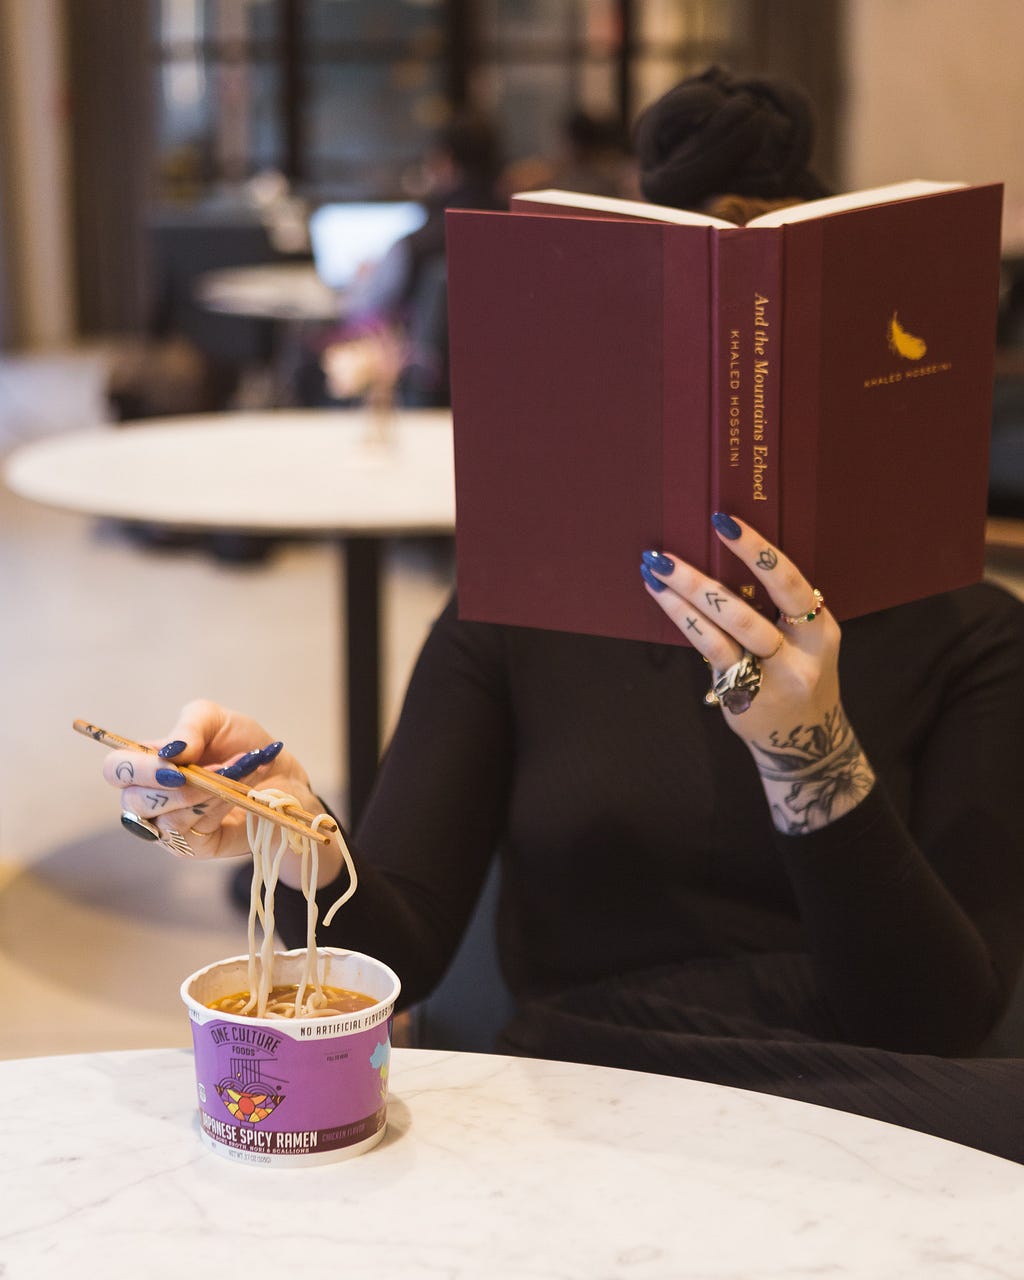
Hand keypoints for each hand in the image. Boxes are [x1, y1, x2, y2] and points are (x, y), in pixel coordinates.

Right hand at [101, 699, 339, 882]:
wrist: (284, 778)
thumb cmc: (245, 748)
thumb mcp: (218, 721)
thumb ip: (191, 726)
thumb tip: (171, 753)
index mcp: (148, 764)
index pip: (115, 770)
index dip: (135, 767)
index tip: (174, 759)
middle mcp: (152, 799)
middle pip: (133, 800)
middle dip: (174, 782)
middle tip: (211, 768)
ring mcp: (170, 827)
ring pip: (167, 816)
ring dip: (207, 790)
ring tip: (238, 772)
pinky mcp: (193, 847)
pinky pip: (191, 829)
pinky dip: (216, 806)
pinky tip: (236, 794)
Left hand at [640, 514, 874, 832]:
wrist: (805, 745)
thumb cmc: (797, 675)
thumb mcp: (806, 642)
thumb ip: (777, 609)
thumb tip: (721, 555)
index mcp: (821, 631)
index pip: (789, 584)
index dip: (758, 552)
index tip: (724, 523)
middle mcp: (799, 657)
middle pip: (747, 612)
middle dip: (701, 579)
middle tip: (664, 553)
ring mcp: (769, 681)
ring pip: (723, 633)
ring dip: (683, 599)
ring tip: (654, 571)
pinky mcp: (741, 698)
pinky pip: (710, 653)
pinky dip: (686, 623)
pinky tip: (664, 601)